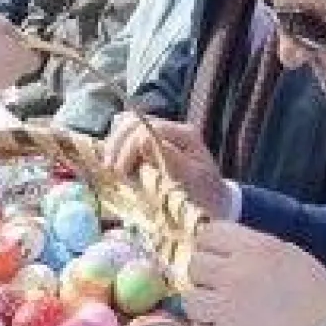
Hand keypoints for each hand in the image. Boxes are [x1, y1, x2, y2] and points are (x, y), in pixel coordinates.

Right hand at [105, 115, 228, 217]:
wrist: (214, 203)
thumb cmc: (205, 195)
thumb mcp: (190, 180)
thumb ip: (168, 159)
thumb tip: (142, 140)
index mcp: (185, 135)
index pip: (147, 129)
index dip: (128, 148)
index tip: (120, 172)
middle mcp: (172, 129)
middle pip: (133, 122)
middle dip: (117, 144)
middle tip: (110, 170)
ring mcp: (161, 135)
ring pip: (126, 126)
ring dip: (114, 145)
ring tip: (110, 168)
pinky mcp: (152, 145)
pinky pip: (127, 137)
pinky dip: (117, 148)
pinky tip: (114, 164)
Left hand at [185, 222, 325, 325]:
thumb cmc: (319, 298)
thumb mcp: (290, 256)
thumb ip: (254, 249)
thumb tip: (220, 251)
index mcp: (255, 249)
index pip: (208, 235)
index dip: (210, 247)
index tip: (217, 259)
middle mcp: (235, 275)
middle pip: (195, 266)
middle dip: (206, 277)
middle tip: (222, 290)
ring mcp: (226, 311)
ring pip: (190, 301)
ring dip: (205, 307)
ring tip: (224, 316)